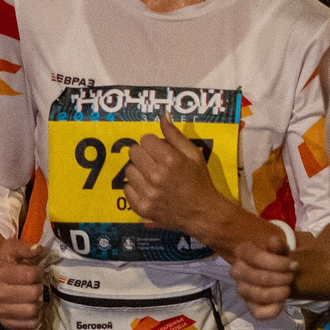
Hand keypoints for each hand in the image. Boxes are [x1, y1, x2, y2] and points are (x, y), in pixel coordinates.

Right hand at [0, 233, 48, 329]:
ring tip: (35, 296)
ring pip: (31, 311)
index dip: (39, 272)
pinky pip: (27, 325)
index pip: (31, 275)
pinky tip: (32, 308)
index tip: (37, 271)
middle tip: (36, 284)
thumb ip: (25, 247)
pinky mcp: (3, 322)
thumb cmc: (3, 262)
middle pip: (33, 294)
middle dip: (39, 287)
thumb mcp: (11, 247)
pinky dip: (34, 318)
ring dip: (38, 303)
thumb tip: (37, 250)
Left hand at [120, 119, 231, 236]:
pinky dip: (135, 187)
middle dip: (144, 154)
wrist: (203, 213)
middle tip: (155, 162)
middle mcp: (157, 176)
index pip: (145, 139)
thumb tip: (163, 116)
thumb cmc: (199, 181)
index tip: (160, 150)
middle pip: (134, 152)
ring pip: (129, 170)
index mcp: (171, 160)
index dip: (153, 143)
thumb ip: (175, 135)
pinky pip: (127, 189)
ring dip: (139, 170)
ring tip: (151, 176)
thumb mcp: (193, 154)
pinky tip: (148, 188)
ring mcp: (148, 194)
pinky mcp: (142, 207)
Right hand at [229, 227, 297, 319]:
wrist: (279, 271)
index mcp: (243, 252)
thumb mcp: (281, 249)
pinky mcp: (249, 306)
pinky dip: (272, 310)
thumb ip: (279, 246)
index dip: (276, 263)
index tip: (292, 265)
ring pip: (256, 295)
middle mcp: (237, 271)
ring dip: (276, 293)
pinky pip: (257, 313)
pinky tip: (282, 303)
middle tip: (291, 277)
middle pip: (255, 277)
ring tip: (288, 289)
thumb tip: (274, 241)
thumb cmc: (278, 257)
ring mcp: (242, 290)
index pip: (255, 257)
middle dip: (278, 278)